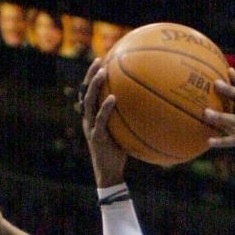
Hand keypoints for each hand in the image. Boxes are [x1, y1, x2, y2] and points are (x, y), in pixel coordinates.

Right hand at [79, 59, 127, 188]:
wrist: (110, 174)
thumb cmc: (119, 153)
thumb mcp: (123, 133)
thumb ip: (129, 119)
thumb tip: (148, 106)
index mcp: (92, 117)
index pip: (89, 93)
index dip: (92, 77)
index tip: (101, 61)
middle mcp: (88, 119)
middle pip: (85, 92)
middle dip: (91, 75)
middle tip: (99, 60)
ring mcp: (91, 127)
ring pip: (88, 102)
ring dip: (94, 86)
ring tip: (103, 72)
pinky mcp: (96, 137)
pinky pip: (101, 119)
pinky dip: (106, 108)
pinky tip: (113, 98)